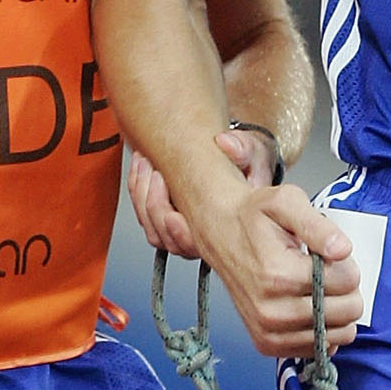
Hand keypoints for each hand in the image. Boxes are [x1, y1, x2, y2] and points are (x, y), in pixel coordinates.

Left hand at [128, 127, 276, 260]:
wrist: (239, 160)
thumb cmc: (248, 162)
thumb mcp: (253, 152)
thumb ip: (244, 149)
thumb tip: (226, 144)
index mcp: (227, 230)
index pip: (196, 245)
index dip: (179, 233)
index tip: (171, 212)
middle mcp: (205, 238)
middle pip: (168, 240)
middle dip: (154, 204)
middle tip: (154, 170)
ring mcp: (185, 231)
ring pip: (154, 231)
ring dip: (141, 196)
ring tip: (144, 163)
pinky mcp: (169, 220)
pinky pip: (146, 218)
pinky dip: (137, 192)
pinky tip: (141, 167)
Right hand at [193, 177, 362, 356]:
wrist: (220, 232)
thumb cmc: (253, 217)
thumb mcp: (285, 202)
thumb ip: (318, 226)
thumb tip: (342, 250)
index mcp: (278, 274)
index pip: (347, 281)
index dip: (347, 264)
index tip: (330, 255)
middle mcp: (271, 310)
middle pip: (346, 311)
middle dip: (346, 289)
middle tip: (325, 271)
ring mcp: (268, 331)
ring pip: (336, 334)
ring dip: (337, 312)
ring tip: (316, 288)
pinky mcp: (267, 343)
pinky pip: (317, 349)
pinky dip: (322, 331)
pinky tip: (310, 308)